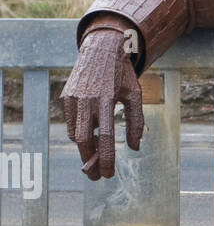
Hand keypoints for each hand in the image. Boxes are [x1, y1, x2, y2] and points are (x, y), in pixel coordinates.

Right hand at [60, 25, 144, 179]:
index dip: (106, 159)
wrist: (101, 48)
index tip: (108, 174)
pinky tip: (92, 135)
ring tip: (98, 154)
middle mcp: (87, 99)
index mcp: (107, 99)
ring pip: (75, 134)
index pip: (105, 137)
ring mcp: (73, 98)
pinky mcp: (65, 97)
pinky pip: (71, 124)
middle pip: (84, 141)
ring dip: (86, 148)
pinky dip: (80, 134)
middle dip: (90, 162)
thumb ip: (136, 123)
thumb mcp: (135, 95)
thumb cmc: (122, 74)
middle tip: (97, 177)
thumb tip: (134, 148)